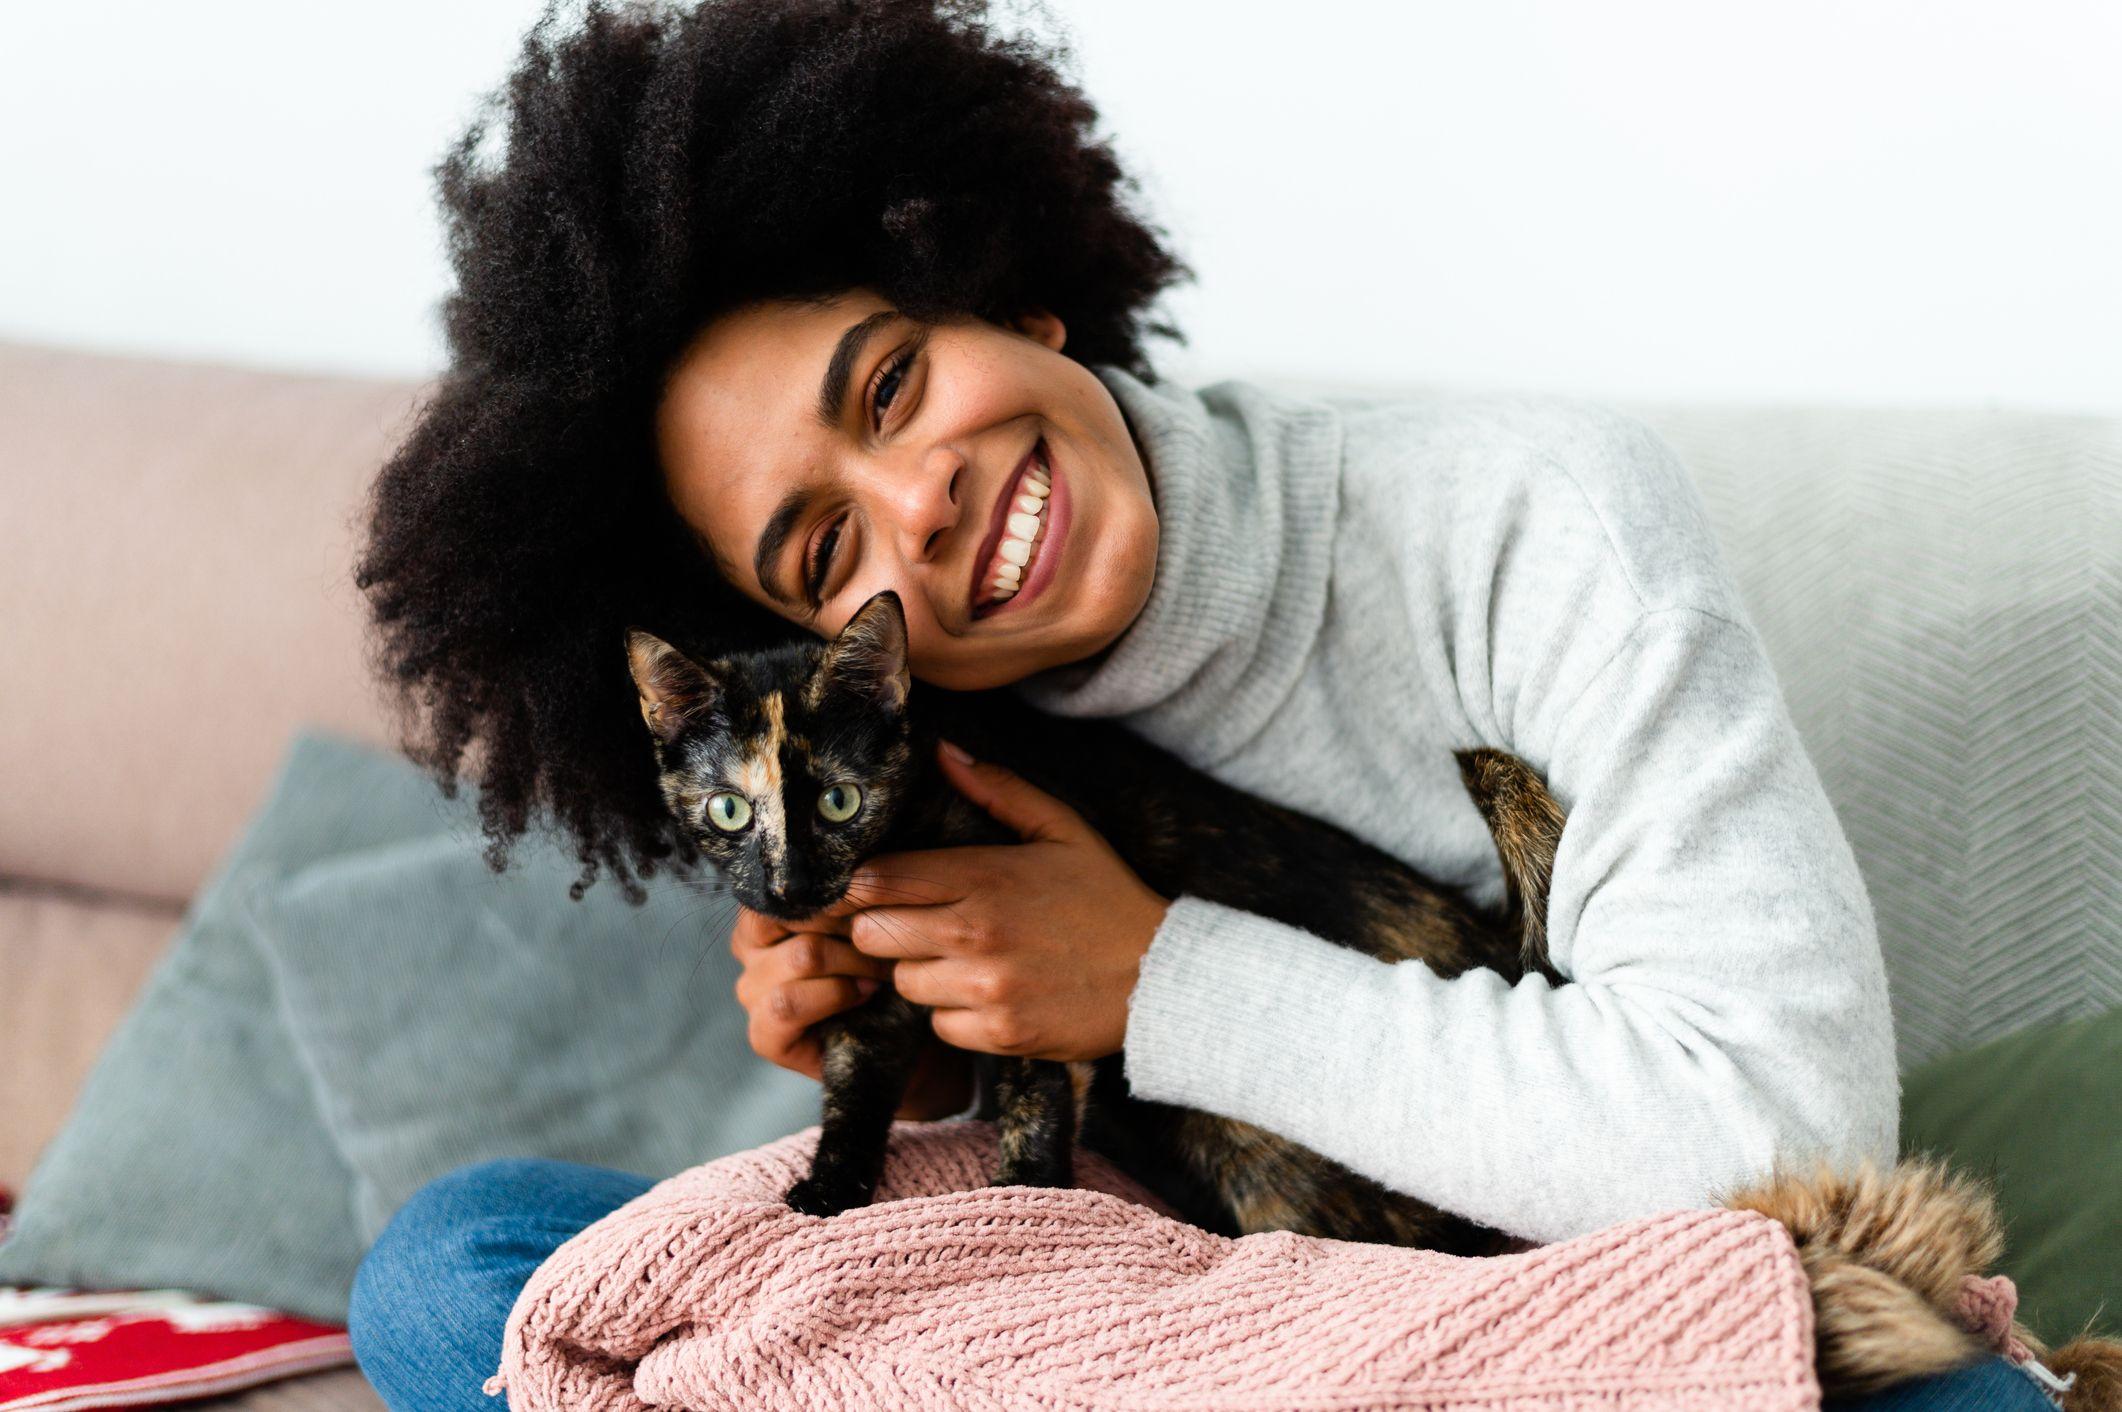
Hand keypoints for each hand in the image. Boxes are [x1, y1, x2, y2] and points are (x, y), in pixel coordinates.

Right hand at [728, 903, 972, 1118]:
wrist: (901, 1035)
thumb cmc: (881, 966)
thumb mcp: (867, 921)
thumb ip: (850, 895)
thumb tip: (858, 864)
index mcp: (766, 915)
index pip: (784, 887)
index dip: (834, 893)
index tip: (876, 901)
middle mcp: (750, 951)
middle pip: (795, 917)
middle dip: (851, 927)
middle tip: (889, 941)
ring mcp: (752, 994)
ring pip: (801, 956)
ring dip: (853, 962)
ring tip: (883, 971)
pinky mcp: (763, 1036)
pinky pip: (787, 1005)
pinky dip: (833, 996)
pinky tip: (864, 995)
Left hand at [814, 740, 1171, 1062]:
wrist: (1160, 976)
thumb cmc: (1105, 897)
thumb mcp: (1061, 830)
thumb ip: (998, 789)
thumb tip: (942, 752)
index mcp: (983, 877)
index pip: (876, 880)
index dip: (860, 885)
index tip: (870, 887)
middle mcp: (975, 934)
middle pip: (872, 934)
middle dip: (884, 928)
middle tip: (916, 924)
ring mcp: (985, 988)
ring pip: (902, 982)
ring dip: (920, 972)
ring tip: (960, 959)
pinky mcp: (999, 1034)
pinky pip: (938, 1025)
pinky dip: (953, 1014)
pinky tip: (986, 994)